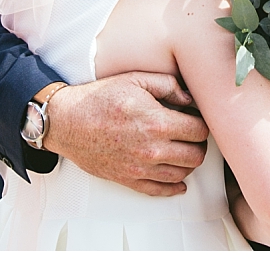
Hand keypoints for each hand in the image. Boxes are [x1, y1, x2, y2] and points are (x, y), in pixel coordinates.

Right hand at [43, 71, 209, 195]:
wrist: (66, 121)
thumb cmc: (99, 98)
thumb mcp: (136, 79)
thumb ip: (168, 85)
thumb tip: (190, 99)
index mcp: (157, 122)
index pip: (199, 131)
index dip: (202, 124)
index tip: (196, 119)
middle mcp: (152, 149)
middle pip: (195, 156)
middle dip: (198, 144)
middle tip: (192, 135)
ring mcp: (140, 168)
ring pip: (182, 174)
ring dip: (188, 163)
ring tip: (183, 150)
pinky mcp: (128, 179)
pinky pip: (160, 190)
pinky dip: (174, 187)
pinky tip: (178, 180)